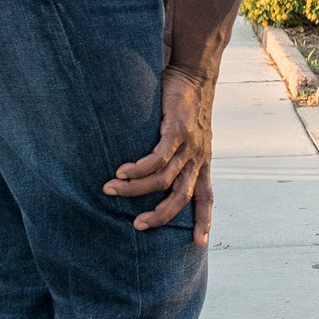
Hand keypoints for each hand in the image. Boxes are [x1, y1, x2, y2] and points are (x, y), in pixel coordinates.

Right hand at [104, 65, 215, 245]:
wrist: (194, 74)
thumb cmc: (185, 105)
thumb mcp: (186, 136)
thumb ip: (174, 153)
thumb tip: (150, 171)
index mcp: (203, 162)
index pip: (207, 197)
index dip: (204, 220)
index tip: (199, 243)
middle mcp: (199, 157)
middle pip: (183, 197)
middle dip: (161, 215)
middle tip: (138, 225)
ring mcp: (189, 145)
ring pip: (163, 180)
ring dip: (136, 189)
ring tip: (111, 189)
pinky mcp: (177, 131)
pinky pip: (157, 158)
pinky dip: (138, 169)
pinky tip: (122, 171)